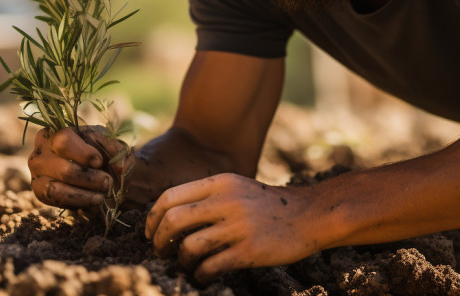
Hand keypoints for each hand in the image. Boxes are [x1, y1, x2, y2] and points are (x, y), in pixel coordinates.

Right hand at [28, 126, 131, 208]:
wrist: (101, 173)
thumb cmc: (103, 155)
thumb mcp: (110, 146)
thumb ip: (111, 149)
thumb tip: (112, 163)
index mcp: (58, 131)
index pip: (65, 141)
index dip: (84, 154)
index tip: (99, 161)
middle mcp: (42, 150)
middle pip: (64, 169)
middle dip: (90, 179)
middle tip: (107, 182)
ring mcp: (37, 171)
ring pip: (58, 189)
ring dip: (84, 195)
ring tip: (100, 197)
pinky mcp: (39, 190)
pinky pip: (56, 201)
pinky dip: (77, 203)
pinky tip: (92, 203)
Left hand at [145, 173, 319, 282]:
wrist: (309, 215)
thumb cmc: (266, 205)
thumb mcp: (236, 187)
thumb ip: (206, 197)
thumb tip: (169, 218)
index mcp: (219, 183)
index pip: (170, 197)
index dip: (152, 218)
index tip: (150, 233)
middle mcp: (226, 201)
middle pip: (173, 221)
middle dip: (159, 241)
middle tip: (160, 252)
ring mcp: (238, 226)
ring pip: (189, 247)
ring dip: (181, 260)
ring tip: (186, 265)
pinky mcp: (249, 250)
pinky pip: (211, 266)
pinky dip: (200, 275)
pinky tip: (203, 276)